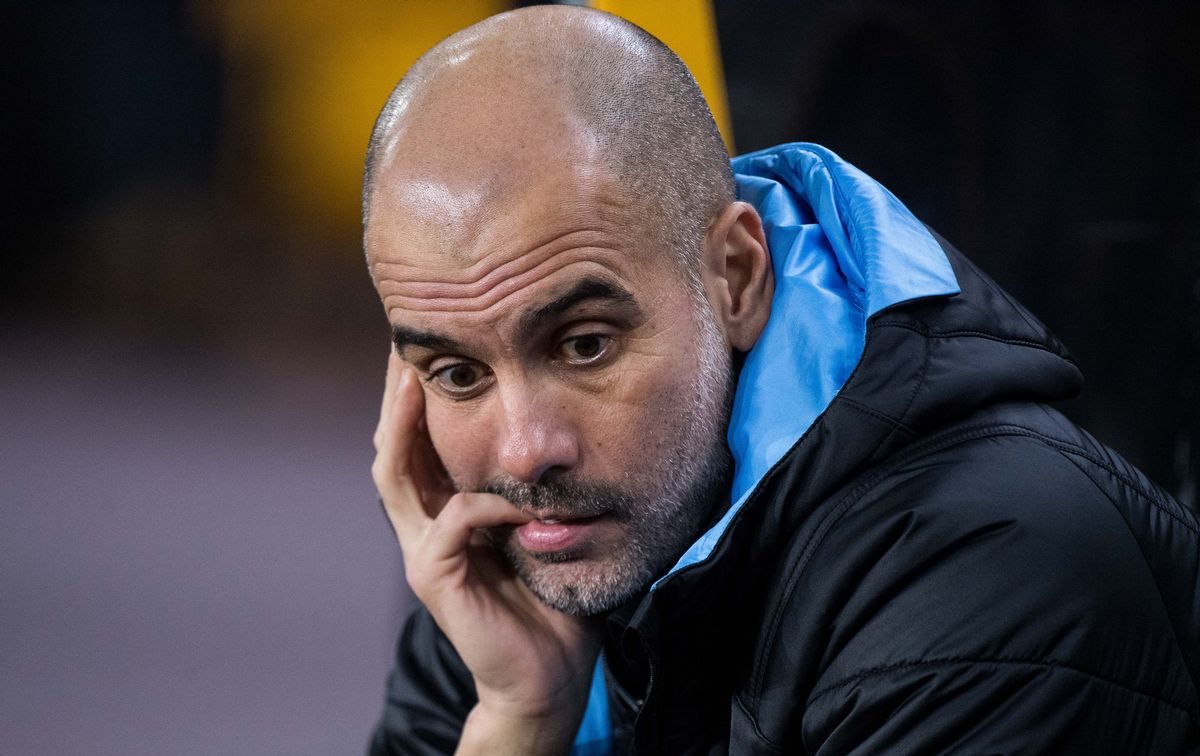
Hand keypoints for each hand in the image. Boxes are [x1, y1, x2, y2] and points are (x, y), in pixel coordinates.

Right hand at [372, 351, 601, 754]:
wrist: (547, 674)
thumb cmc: (551, 597)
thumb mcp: (538, 528)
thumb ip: (528, 489)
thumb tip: (548, 436)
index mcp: (445, 514)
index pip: (419, 446)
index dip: (415, 400)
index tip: (427, 351)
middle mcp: (423, 528)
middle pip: (392, 449)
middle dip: (394, 397)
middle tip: (401, 347)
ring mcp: (423, 553)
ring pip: (396, 475)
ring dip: (404, 425)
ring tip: (411, 381)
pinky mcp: (435, 578)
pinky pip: (454, 521)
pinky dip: (486, 501)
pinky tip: (516, 495)